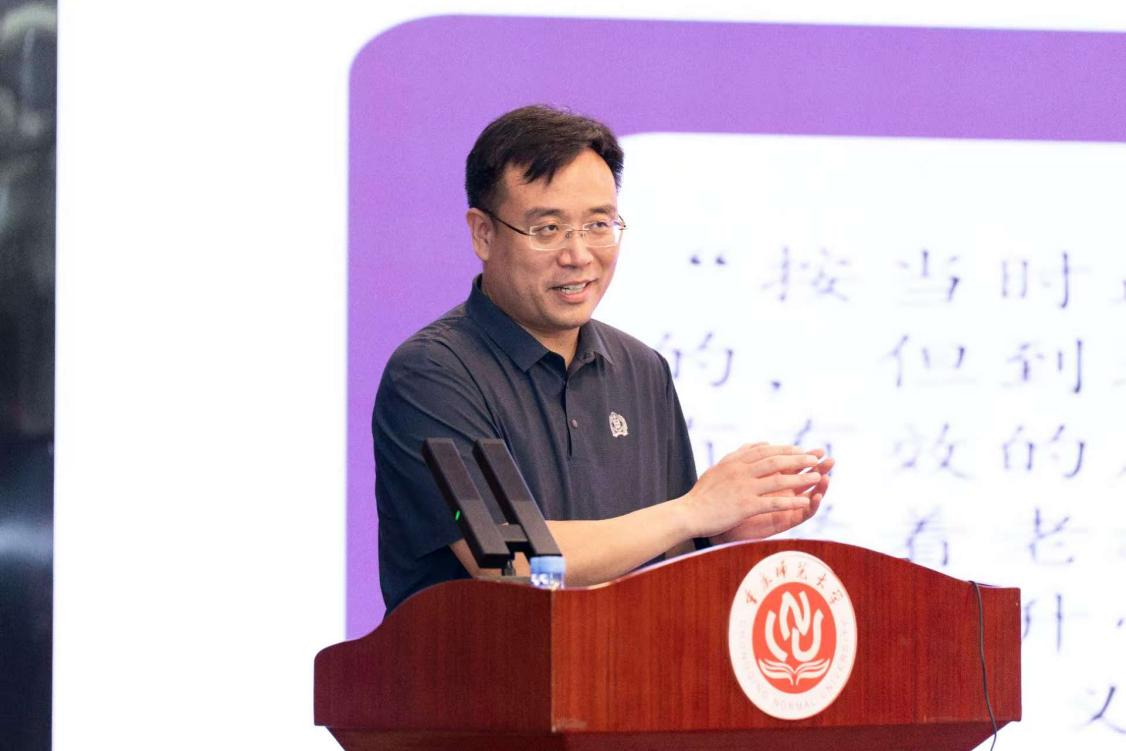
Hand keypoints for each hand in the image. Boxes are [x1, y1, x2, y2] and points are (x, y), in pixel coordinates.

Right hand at [677, 443, 822, 538]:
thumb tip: (759, 443)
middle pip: (776, 461)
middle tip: (817, 459)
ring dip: (801, 478)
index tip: (802, 450)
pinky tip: (804, 502)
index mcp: (735, 461)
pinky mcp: (745, 505)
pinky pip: (773, 502)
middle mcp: (741, 471)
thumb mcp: (720, 467)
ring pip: (778, 480)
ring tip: (818, 477)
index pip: (766, 451)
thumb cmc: (703, 494)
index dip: (786, 449)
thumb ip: (740, 455)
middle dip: (799, 459)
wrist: (689, 513)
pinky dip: (790, 501)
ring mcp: (744, 488)